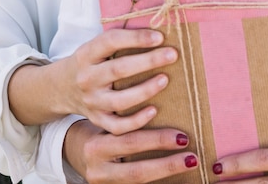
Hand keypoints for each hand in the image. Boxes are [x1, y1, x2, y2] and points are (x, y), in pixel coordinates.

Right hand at [65, 119, 197, 183]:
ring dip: (167, 172)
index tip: (181, 135)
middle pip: (137, 169)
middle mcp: (98, 171)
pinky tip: (178, 174)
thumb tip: (162, 93)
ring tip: (190, 161)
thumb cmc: (99, 128)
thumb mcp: (106, 119)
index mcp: (96, 148)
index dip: (157, 140)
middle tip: (191, 153)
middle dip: (167, 163)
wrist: (76, 151)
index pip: (130, 144)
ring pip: (139, 182)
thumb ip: (128, 116)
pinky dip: (159, 181)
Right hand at [66, 28, 177, 134]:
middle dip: (148, 61)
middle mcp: (87, 78)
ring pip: (120, 100)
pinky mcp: (97, 119)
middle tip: (172, 54)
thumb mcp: (96, 46)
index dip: (136, 38)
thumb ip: (120, 40)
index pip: (111, 41)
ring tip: (165, 79)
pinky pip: (117, 126)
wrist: (61, 87)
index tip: (160, 36)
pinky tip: (154, 110)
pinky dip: (136, 121)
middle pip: (118, 69)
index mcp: (86, 54)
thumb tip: (158, 32)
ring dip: (145, 90)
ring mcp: (91, 102)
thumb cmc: (90, 61)